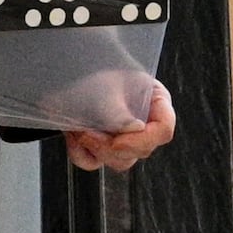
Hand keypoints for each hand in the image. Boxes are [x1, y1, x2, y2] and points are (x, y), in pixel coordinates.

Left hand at [60, 79, 176, 173]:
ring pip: (119, 161)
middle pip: (140, 150)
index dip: (142, 140)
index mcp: (155, 102)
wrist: (68, 73)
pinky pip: (92, 162)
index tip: (117, 142)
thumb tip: (133, 129)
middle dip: (110, 146)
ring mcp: (124, 139)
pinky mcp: (101, 148)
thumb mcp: (106, 85)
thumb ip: (118, 109)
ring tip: (79, 127)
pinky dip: (80, 152)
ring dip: (94, 148)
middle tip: (87, 131)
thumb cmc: (92, 69)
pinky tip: (74, 133)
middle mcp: (144, 123)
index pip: (163, 129)